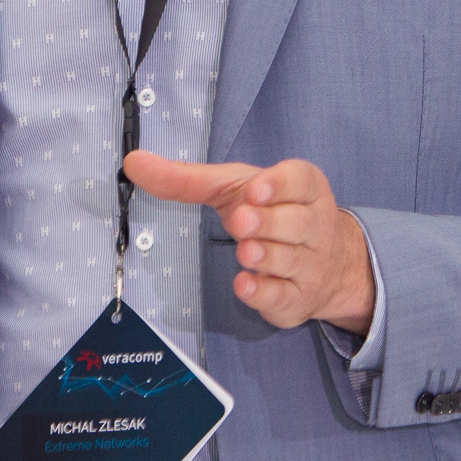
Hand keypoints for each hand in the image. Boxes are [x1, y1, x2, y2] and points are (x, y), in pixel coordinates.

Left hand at [124, 152, 373, 333]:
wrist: (326, 263)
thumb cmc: (272, 212)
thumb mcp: (234, 188)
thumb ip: (188, 178)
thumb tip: (134, 162)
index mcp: (304, 188)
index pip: (301, 180)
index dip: (280, 184)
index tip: (256, 189)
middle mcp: (314, 225)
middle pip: (297, 222)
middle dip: (268, 222)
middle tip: (241, 221)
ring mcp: (310, 264)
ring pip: (290, 259)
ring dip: (266, 256)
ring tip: (246, 251)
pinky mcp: (297, 298)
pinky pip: (283, 295)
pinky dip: (263, 292)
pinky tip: (245, 285)